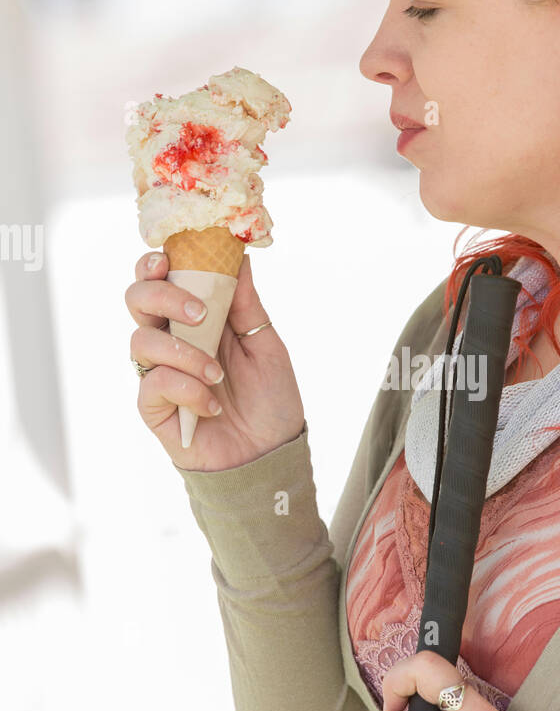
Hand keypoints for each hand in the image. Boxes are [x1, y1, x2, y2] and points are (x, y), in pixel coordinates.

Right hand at [125, 249, 305, 470]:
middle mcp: (171, 341)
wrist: (271, 454)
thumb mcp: (266, 345)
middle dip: (162, 297)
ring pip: (140, 342)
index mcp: (195, 319)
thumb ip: (246, 304)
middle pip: (137, 300)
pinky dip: (186, 389)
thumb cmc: (270, 399)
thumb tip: (240, 256)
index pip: (160, 280)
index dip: (154, 264)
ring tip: (218, 374)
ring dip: (184, 353)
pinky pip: (154, 384)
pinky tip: (213, 405)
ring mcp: (159, 373)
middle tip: (199, 314)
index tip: (168, 258)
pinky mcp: (153, 407)